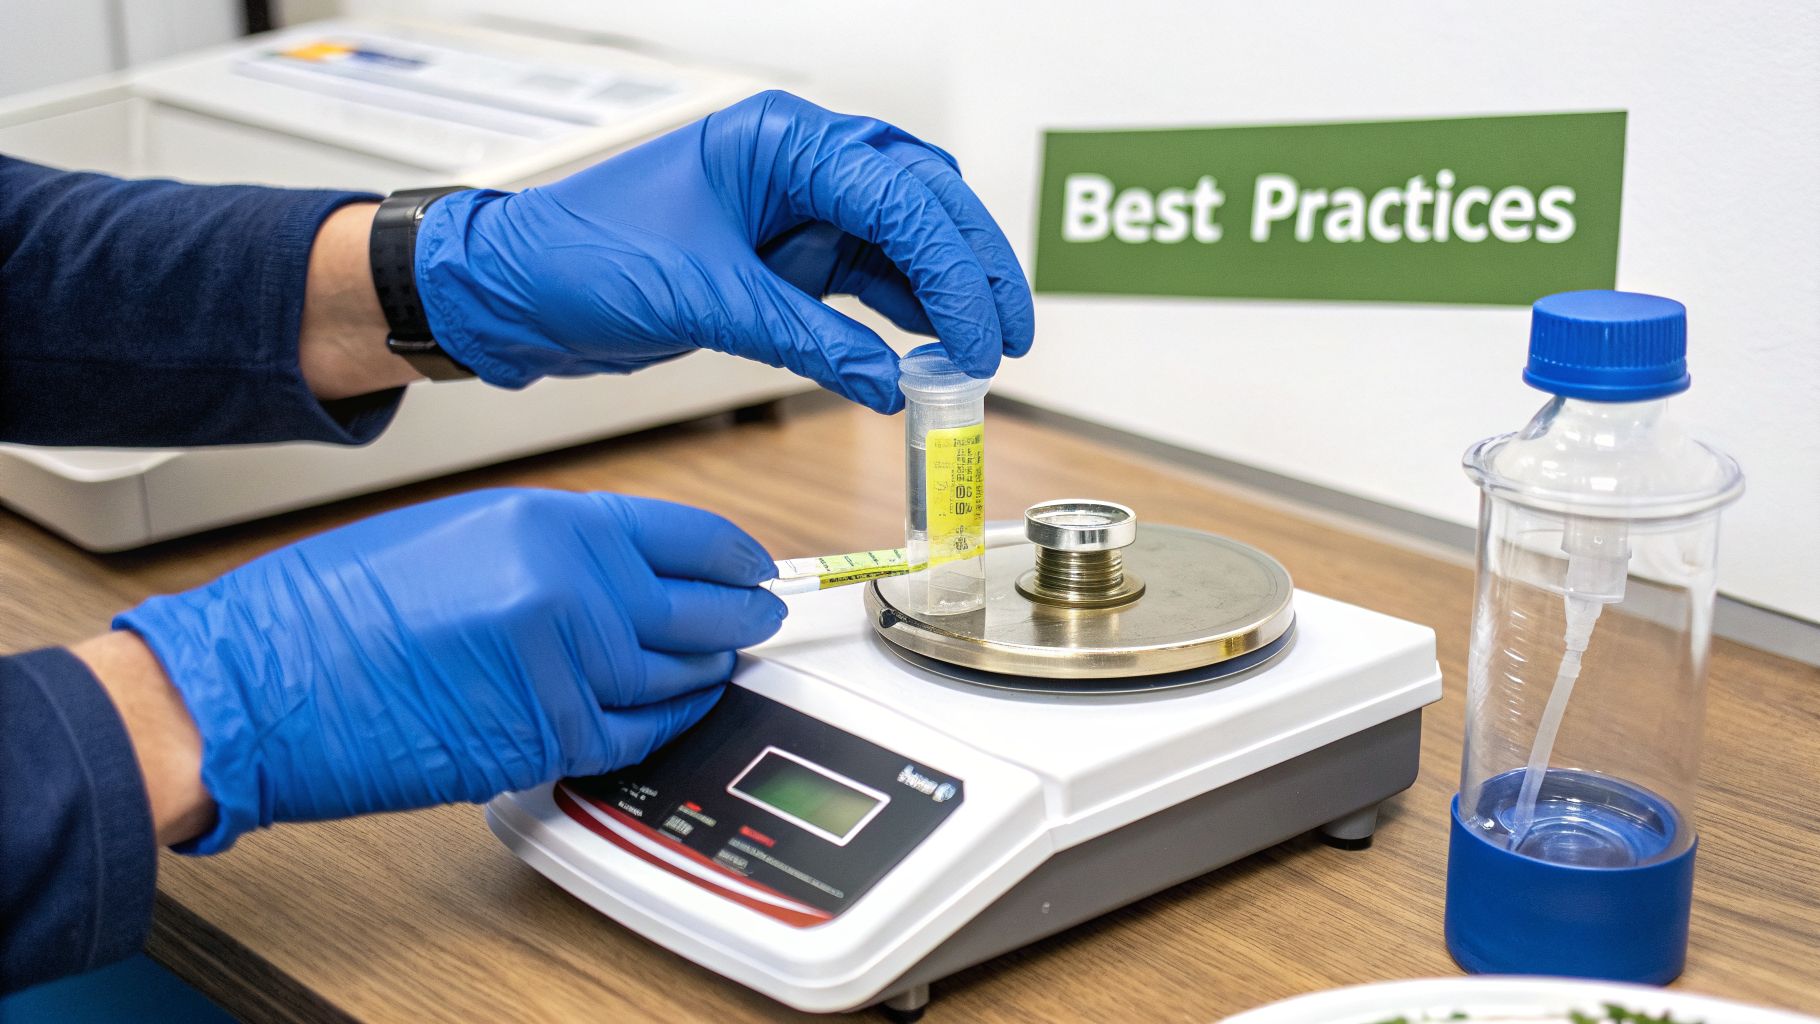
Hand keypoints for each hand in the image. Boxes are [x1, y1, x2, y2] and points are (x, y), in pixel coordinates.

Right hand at [115, 489, 782, 852]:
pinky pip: (637, 734)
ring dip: (709, 670)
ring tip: (721, 661)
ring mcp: (564, 673)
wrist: (262, 684)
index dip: (732, 556)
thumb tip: (623, 570)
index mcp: (549, 525)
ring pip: (678, 676)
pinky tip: (678, 709)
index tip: (755, 566)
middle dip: (741, 616)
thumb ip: (555, 548)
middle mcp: (571, 594)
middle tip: (759, 616)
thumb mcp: (462, 533)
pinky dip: (668, 722)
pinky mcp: (544, 743)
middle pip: (700, 609)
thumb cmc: (333, 607)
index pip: (684, 537)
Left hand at [415, 90, 1034, 412]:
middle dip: (972, 267)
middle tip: (1007, 334)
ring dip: (944, 293)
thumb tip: (890, 383)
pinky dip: (902, 315)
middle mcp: (798, 164)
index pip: (899, 190)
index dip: (954, 262)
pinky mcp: (783, 259)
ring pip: (902, 243)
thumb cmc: (578, 255)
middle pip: (921, 202)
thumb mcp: (703, 298)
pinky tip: (929, 350)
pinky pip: (865, 282)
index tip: (983, 329)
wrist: (512, 290)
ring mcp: (794, 210)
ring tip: (979, 350)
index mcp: (780, 139)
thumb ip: (806, 339)